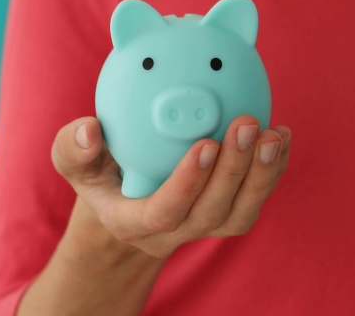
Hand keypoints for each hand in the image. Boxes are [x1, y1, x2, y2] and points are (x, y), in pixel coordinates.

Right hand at [52, 115, 290, 257]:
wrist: (123, 197)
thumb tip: (90, 129)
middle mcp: (172, 232)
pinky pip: (255, 200)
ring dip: (263, 175)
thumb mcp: (73, 162)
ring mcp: (203, 226)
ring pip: (241, 214)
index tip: (204, 144)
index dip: (188, 184)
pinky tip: (281, 135)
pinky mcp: (226, 214)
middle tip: (246, 123)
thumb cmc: (97, 173)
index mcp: (133, 222)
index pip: (164, 213)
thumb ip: (73, 147)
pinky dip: (273, 170)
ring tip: (273, 133)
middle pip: (211, 214)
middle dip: (234, 171)